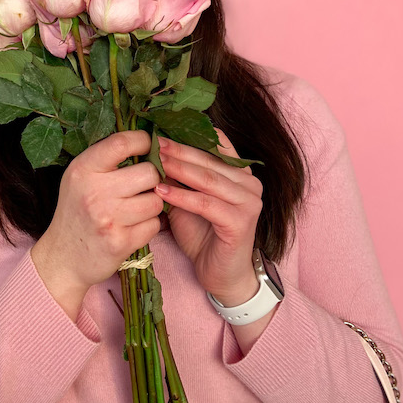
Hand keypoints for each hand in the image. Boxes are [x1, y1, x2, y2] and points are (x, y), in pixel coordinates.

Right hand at [31, 130, 163, 311]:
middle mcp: (94, 191)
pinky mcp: (120, 242)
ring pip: (156, 201)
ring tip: (136, 209)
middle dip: (153, 179)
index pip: (122, 143)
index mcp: (83, 169)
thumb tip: (148, 140)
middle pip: (149, 172)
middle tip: (143, 186)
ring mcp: (108, 218)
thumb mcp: (79, 178)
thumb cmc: (76, 212)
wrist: (62, 258)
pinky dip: (148, 226)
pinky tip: (133, 227)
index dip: (144, 141)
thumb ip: (106, 160)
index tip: (149, 147)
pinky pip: (154, 225)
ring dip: (152, 205)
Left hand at [155, 128, 262, 305]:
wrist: (220, 274)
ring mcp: (249, 201)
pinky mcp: (241, 221)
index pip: (218, 142)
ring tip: (153, 163)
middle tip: (153, 142)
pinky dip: (182, 196)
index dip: (190, 134)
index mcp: (239, 172)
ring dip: (178, 169)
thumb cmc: (202, 235)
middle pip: (209, 159)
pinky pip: (206, 204)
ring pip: (208, 179)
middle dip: (178, 150)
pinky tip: (161, 192)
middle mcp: (249, 183)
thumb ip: (179, 177)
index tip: (162, 127)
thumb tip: (154, 150)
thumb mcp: (187, 199)